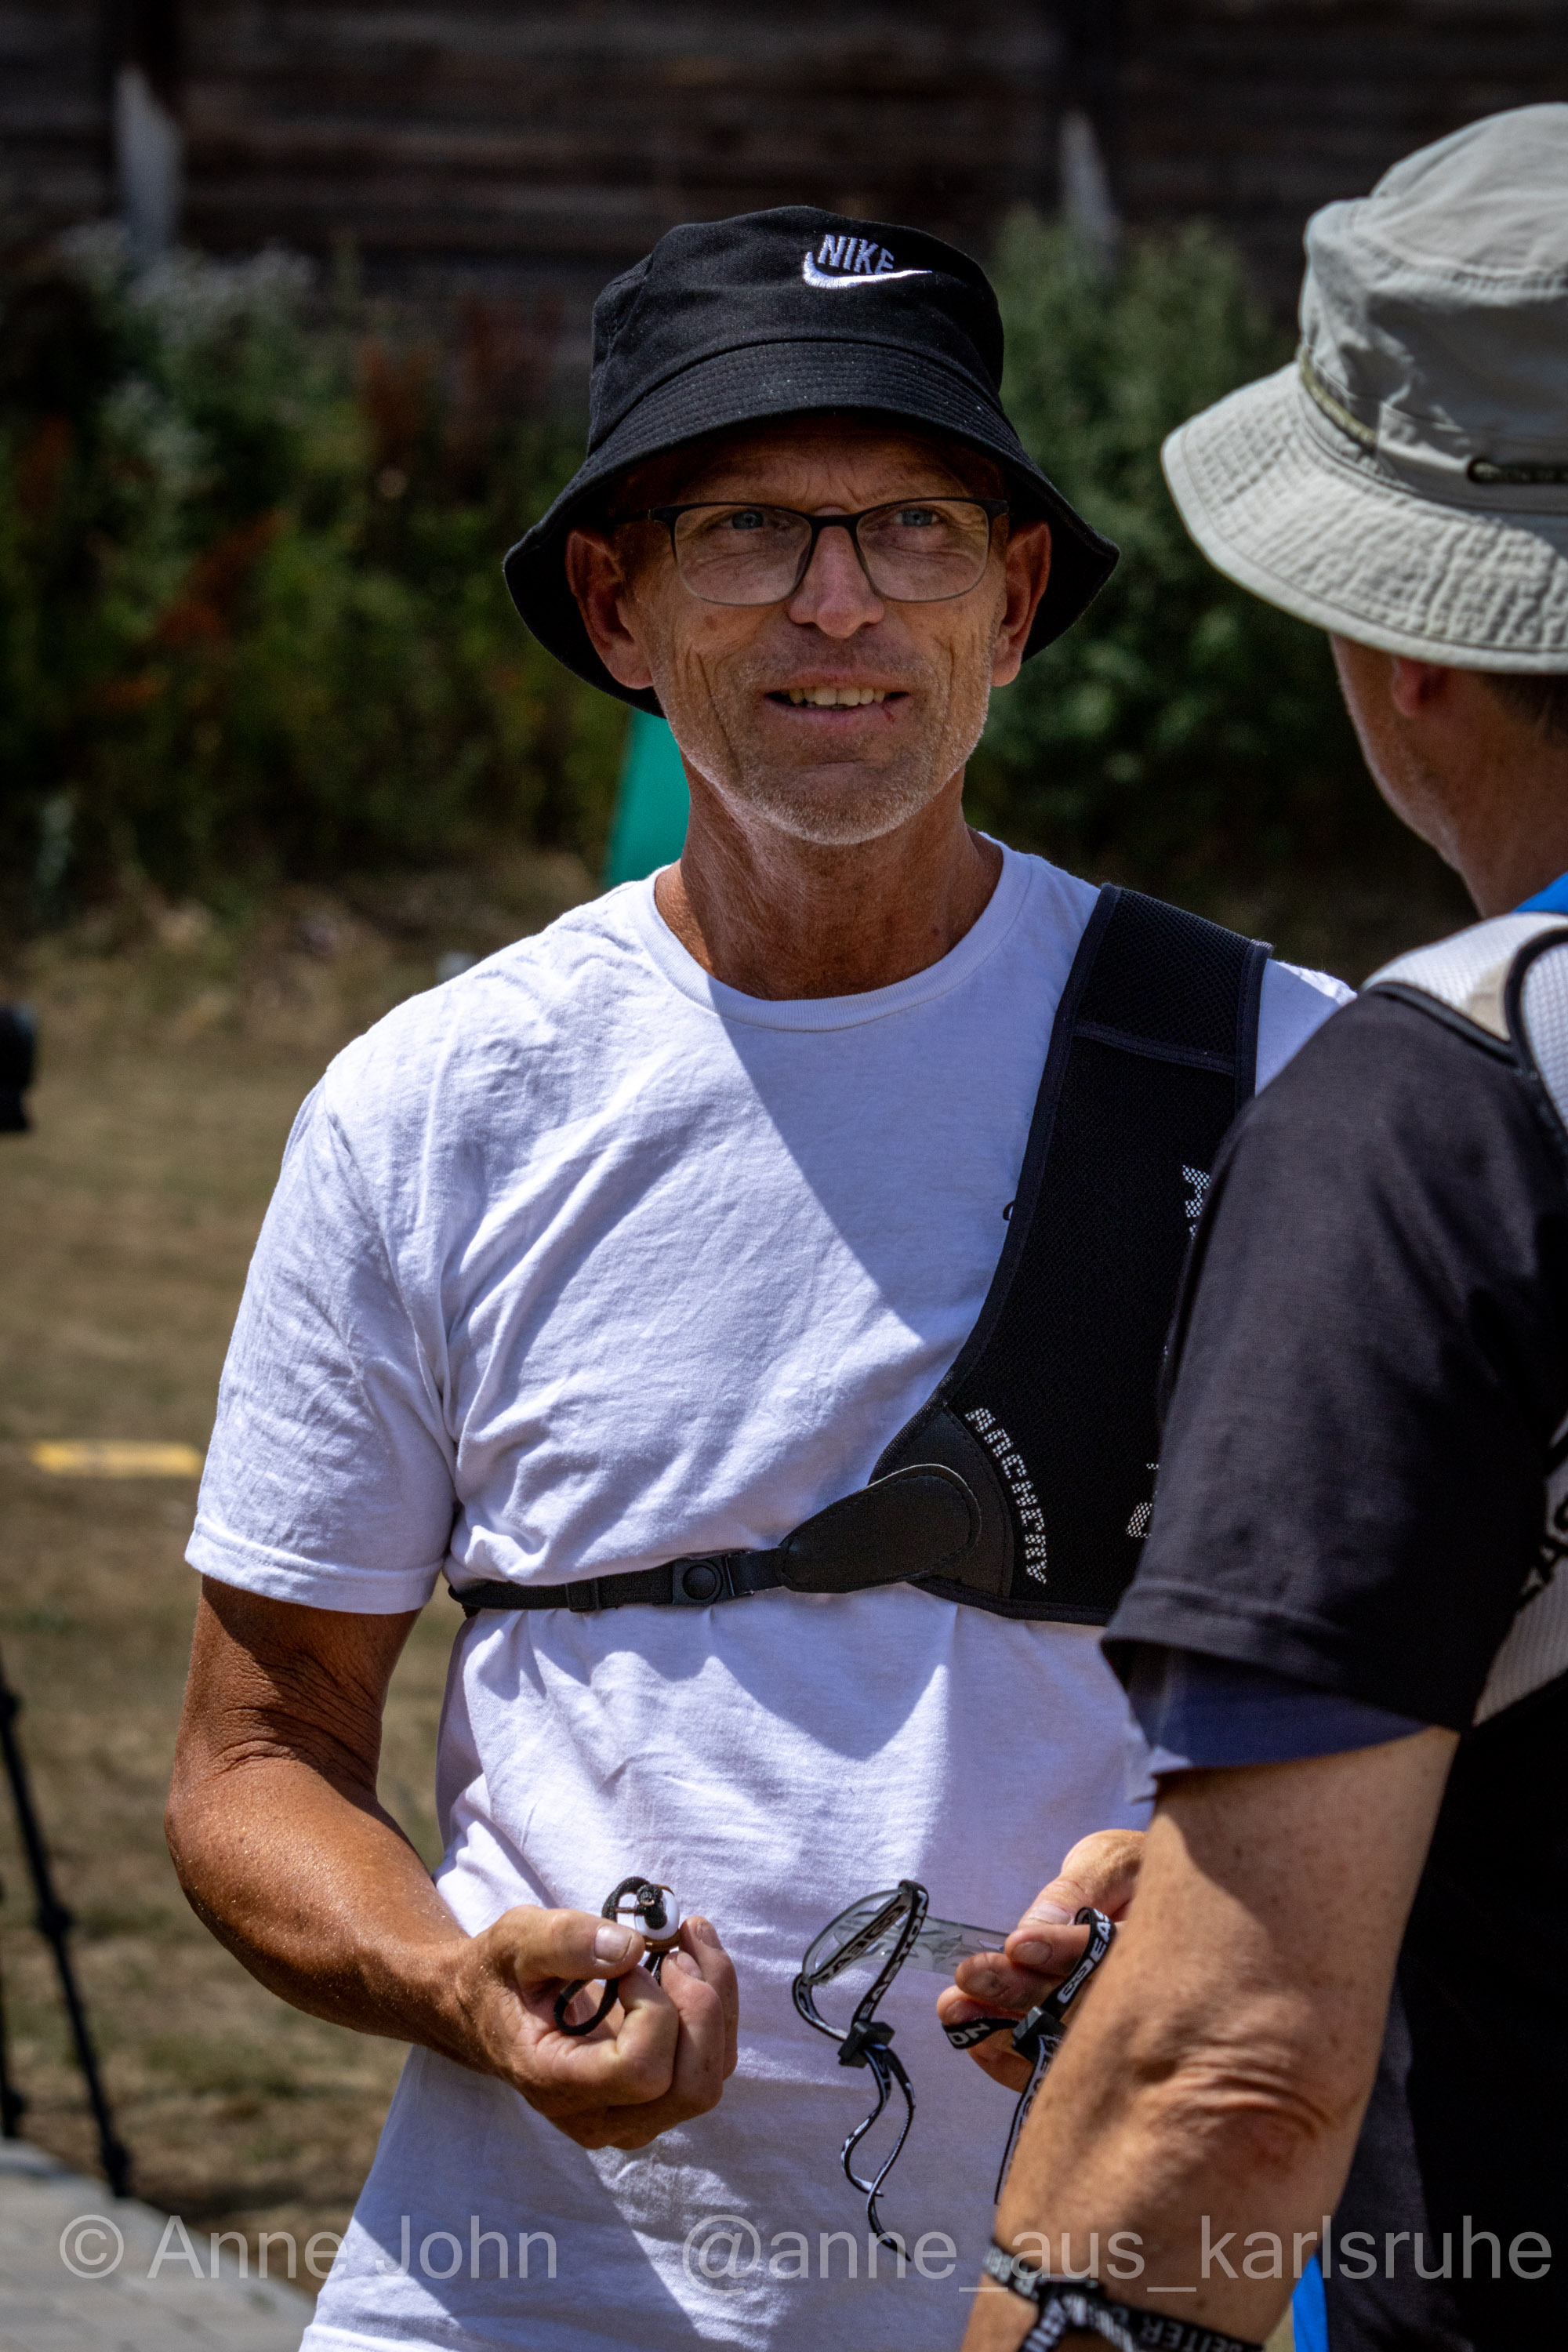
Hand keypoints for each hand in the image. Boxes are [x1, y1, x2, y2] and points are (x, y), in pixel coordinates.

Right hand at [441, 1905, 738, 2149]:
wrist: (491, 2010)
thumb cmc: (502, 1975)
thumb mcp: (514, 1941)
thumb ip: (565, 1941)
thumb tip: (632, 1948)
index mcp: (556, 2085)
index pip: (639, 2072)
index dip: (653, 2009)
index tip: (628, 1961)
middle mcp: (600, 2117)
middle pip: (690, 2087)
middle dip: (700, 2005)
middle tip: (675, 1943)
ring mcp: (633, 2116)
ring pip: (710, 2077)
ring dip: (716, 1997)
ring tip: (689, 1935)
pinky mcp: (657, 2097)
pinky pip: (712, 2063)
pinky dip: (718, 2004)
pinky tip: (692, 1957)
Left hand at [936, 1831, 1143, 2090]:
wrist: (1150, 1901)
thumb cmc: (1132, 1872)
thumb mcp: (1110, 1863)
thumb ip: (1076, 1892)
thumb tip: (1033, 1929)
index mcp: (1155, 1938)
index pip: (1109, 1950)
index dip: (1062, 1949)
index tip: (1018, 1946)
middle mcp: (1142, 1990)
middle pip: (1080, 2001)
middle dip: (1019, 1991)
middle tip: (969, 1978)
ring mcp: (1120, 2023)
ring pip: (1062, 2036)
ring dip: (1005, 2026)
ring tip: (956, 2010)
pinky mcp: (1096, 2044)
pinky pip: (1057, 2063)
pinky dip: (1016, 2059)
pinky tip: (978, 2042)